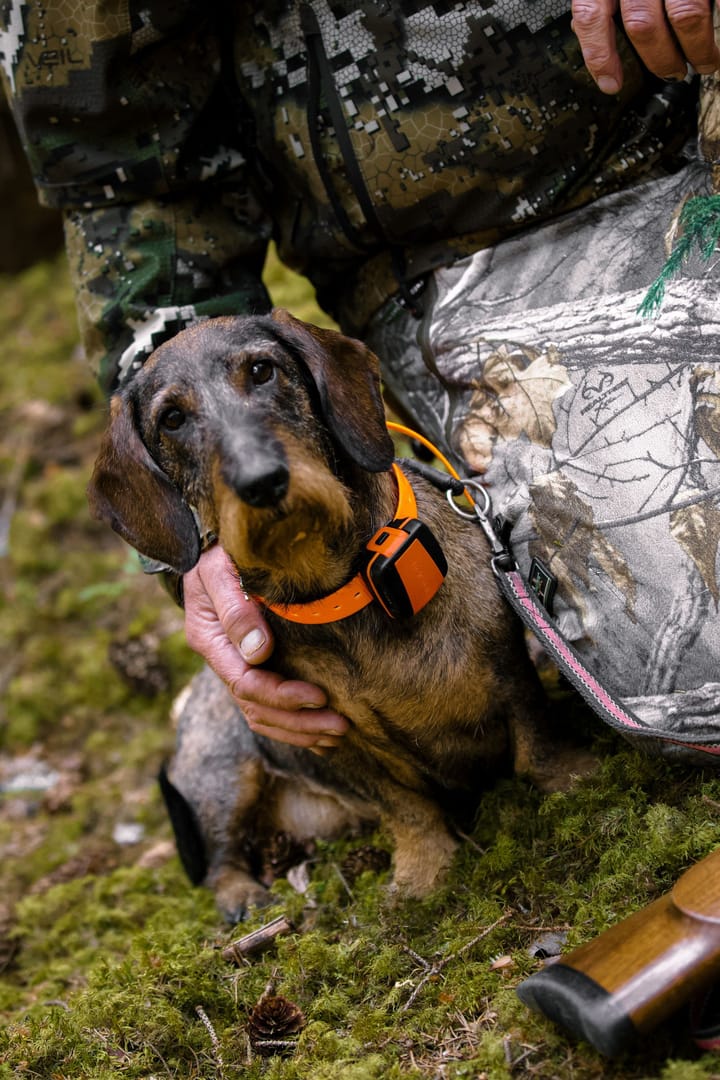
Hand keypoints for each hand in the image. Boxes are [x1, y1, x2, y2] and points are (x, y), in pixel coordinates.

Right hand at [183, 545, 348, 750]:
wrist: (214, 549)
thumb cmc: (220, 555)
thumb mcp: (220, 572)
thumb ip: (236, 608)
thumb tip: (258, 652)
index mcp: (211, 640)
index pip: (246, 683)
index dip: (282, 696)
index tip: (318, 696)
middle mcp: (222, 659)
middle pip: (256, 708)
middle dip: (298, 721)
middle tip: (339, 725)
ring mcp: (236, 665)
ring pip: (261, 715)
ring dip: (299, 729)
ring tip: (337, 733)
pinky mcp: (252, 665)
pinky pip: (267, 707)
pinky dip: (293, 724)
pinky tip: (320, 734)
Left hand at [572, 0, 719, 93]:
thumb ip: (601, 1)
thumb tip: (590, 35)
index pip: (591, 16)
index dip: (599, 55)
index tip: (611, 85)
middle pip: (642, 24)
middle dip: (660, 59)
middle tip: (674, 74)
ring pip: (685, 15)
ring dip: (697, 48)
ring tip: (704, 63)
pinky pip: (717, 1)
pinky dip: (719, 19)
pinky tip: (719, 37)